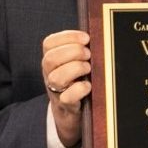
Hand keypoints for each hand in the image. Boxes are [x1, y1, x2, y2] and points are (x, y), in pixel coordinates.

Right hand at [41, 30, 91, 147]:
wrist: (70, 112)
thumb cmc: (76, 80)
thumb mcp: (74, 62)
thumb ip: (80, 49)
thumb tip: (98, 35)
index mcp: (51, 60)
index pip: (49, 43)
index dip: (67, 37)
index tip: (85, 38)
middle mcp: (49, 74)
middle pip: (50, 59)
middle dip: (72, 52)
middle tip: (88, 54)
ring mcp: (56, 91)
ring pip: (56, 78)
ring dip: (75, 69)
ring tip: (88, 68)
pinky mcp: (66, 106)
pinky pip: (67, 98)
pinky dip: (78, 90)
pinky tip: (88, 86)